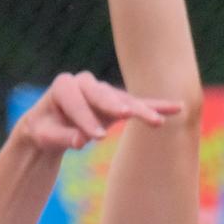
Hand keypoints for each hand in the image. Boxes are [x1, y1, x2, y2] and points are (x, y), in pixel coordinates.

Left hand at [18, 70, 180, 154]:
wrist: (51, 125)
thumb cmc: (45, 130)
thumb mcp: (46, 136)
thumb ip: (63, 137)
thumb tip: (81, 140)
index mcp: (64, 86)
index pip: (76, 101)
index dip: (85, 118)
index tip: (94, 137)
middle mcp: (85, 83)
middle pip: (103, 94)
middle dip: (113, 106)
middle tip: (126, 115)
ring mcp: (104, 91)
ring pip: (124, 100)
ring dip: (140, 110)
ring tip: (156, 122)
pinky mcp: (118, 102)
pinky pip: (139, 104)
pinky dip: (156, 107)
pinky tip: (177, 108)